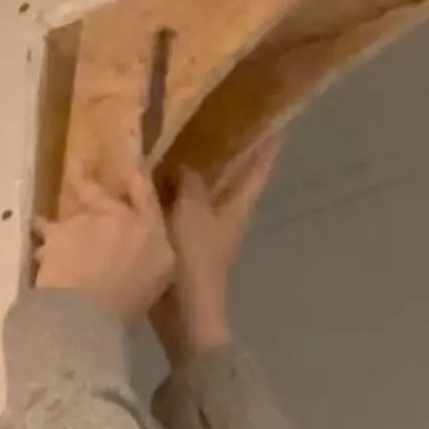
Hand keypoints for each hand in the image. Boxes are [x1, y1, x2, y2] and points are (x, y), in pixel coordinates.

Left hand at [35, 159, 174, 326]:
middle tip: (75, 165)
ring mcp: (90, 222)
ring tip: (45, 224)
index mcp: (154, 235)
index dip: (135, 167)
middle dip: (87, 179)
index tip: (127, 140)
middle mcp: (124, 220)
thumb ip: (148, 256)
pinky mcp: (60, 232)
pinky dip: (42, 236)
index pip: (145, 191)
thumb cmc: (126, 309)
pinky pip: (47, 229)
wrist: (87, 317)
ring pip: (73, 212)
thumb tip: (139, 247)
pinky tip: (36, 242)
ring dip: (62, 221)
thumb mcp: (154, 284)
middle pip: (103, 192)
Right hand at [151, 135, 281, 364]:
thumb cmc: (195, 259)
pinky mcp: (184, 244)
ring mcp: (206, 232)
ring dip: (195, 170)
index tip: (275, 118)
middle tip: (216, 115)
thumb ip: (188, 181)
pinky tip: (153, 177)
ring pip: (203, 191)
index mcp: (238, 206)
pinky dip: (171, 191)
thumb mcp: (191, 210)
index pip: (259, 168)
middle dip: (227, 150)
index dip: (268, 143)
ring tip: (180, 138)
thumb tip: (184, 166)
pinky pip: (179, 208)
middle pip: (232, 177)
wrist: (183, 313)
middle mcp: (227, 216)